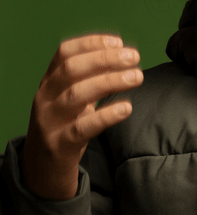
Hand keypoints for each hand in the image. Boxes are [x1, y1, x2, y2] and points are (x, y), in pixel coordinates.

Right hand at [22, 34, 142, 199]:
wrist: (41, 172)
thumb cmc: (64, 127)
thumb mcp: (72, 99)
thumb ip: (91, 78)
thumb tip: (123, 56)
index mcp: (49, 82)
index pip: (65, 53)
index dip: (92, 43)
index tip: (118, 42)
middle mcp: (45, 98)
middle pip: (72, 69)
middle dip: (105, 59)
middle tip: (134, 57)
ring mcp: (49, 122)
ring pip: (76, 95)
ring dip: (110, 81)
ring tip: (137, 77)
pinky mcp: (59, 145)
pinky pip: (82, 128)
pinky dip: (106, 115)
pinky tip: (126, 108)